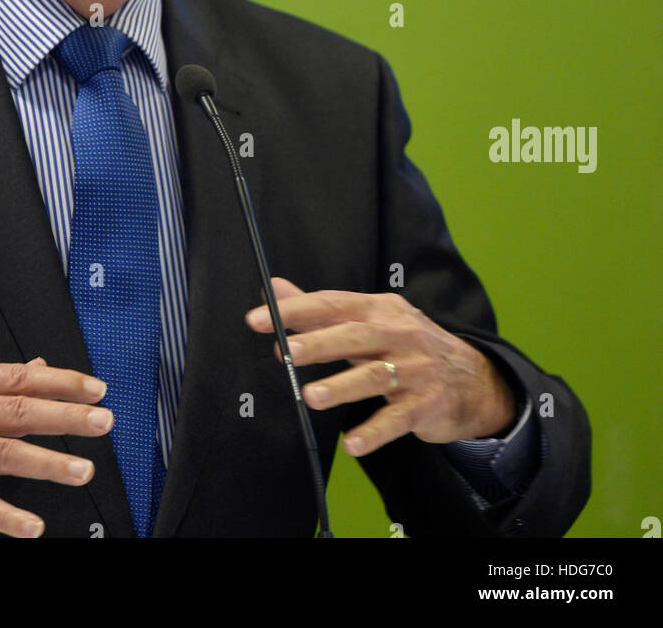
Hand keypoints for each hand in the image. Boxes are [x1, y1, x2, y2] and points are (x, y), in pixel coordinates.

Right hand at [0, 358, 113, 537]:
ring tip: (81, 470)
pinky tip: (31, 523)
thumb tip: (40, 366)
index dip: (62, 381)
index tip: (95, 389)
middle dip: (66, 416)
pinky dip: (4, 513)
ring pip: (4, 453)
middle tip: (102, 421)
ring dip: (48, 463)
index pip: (22, 377)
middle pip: (20, 411)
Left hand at [246, 278, 516, 457]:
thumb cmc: (409, 347)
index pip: (334, 304)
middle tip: (286, 352)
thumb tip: (274, 289)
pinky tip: (353, 444)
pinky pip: (397, 419)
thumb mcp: (371, 320)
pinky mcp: (426, 404)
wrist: (474, 379)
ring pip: (374, 376)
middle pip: (354, 335)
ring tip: (312, 397)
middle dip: (318, 343)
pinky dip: (375, 432)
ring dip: (342, 386)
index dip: (297, 310)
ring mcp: (415, 368)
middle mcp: (399, 333)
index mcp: (381, 309)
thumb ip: (320, 309)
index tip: (259, 320)